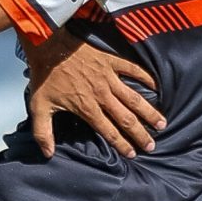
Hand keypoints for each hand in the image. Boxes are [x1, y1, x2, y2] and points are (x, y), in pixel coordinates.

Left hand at [26, 33, 163, 157]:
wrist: (49, 46)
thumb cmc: (44, 77)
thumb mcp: (39, 108)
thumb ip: (43, 133)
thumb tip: (48, 154)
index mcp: (87, 108)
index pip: (108, 131)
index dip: (121, 144)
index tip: (133, 154)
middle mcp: (102, 96)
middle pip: (126, 119)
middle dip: (140, 134)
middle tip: (152, 146)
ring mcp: (108, 78)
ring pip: (134, 99)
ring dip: (149, 112)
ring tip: (162, 123)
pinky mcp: (110, 62)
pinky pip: (133, 70)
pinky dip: (146, 78)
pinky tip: (156, 86)